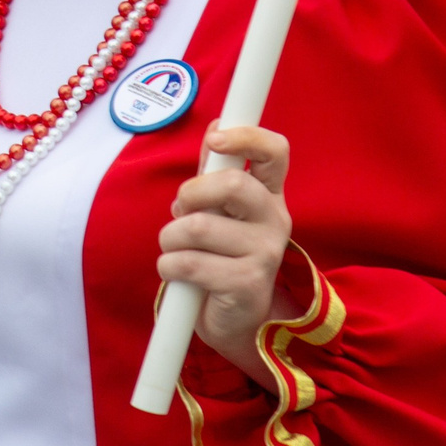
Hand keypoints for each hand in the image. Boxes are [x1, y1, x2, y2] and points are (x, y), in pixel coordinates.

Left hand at [157, 122, 299, 387]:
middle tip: (180, 213)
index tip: (216, 139)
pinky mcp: (247, 284)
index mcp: (268, 195)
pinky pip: (190, 263)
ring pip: (198, 227)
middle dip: (190, 195)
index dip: (247, 136)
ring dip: (170, 239)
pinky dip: (170, 266)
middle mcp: (275, 220)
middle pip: (233, 184)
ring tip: (176, 249)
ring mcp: (265, 253)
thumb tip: (216, 126)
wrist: (234, 320)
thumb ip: (213, 172)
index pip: (275, 151)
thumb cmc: (219, 255)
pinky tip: (177, 273)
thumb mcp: (218, 210)